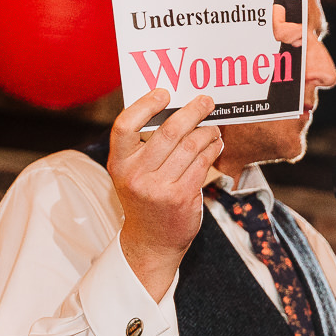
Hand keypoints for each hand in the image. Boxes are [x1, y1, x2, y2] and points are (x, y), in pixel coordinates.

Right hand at [108, 89, 221, 300]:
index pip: (124, 126)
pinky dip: (213, 148)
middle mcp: (136, 175)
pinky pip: (203, 163)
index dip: (144, 105)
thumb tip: (174, 110)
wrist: (151, 242)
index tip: (164, 93)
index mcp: (118, 164)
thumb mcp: (132, 174)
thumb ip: (144, 148)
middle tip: (206, 101)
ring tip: (214, 127)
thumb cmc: (145, 201)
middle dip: (193, 111)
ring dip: (208, 131)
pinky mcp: (182, 197)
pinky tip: (216, 144)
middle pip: (168, 132)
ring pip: (191, 145)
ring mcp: (159, 187)